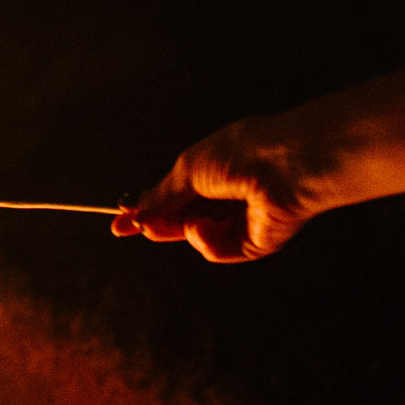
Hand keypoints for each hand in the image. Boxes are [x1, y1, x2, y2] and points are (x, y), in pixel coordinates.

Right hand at [112, 118, 317, 261]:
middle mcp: (225, 197)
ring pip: (194, 236)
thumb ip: (162, 196)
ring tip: (192, 216)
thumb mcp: (188, 169)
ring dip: (185, 228)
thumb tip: (136, 212)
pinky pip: (215, 250)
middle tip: (133, 228)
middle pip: (181, 220)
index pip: (173, 197)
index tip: (119, 224)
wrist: (285, 167)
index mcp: (210, 172)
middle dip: (158, 224)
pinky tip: (209, 225)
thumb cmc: (238, 154)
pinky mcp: (252, 243)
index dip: (146, 209)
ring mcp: (238, 221)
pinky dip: (206, 239)